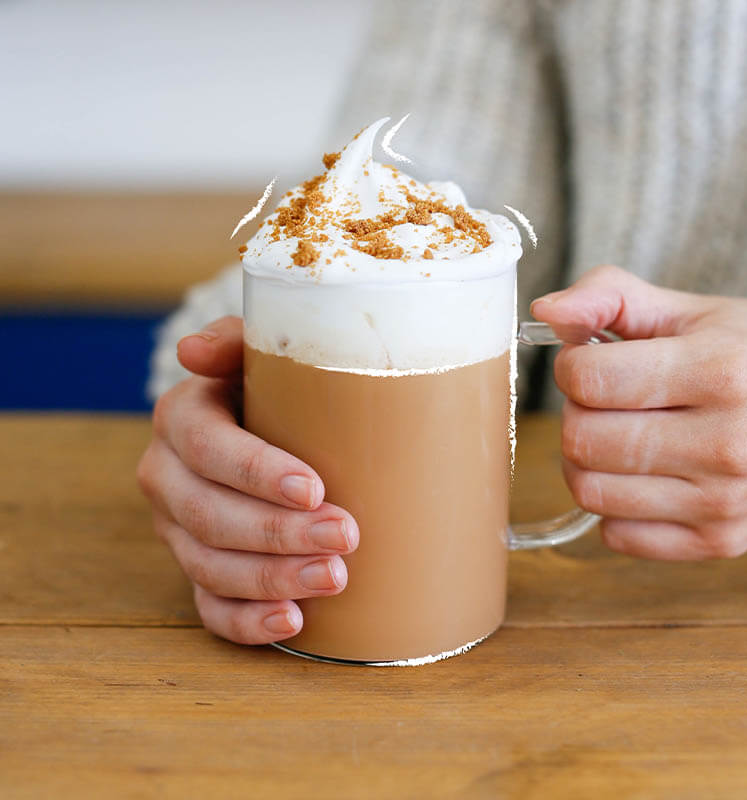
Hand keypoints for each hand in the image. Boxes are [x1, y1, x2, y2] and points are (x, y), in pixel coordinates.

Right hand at [137, 316, 358, 642]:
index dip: (256, 472)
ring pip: (209, 566)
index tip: (314, 488)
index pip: (208, 448)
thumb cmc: (275, 383)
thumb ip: (236, 340)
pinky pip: (208, 605)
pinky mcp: (197, 566)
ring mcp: (177, 529)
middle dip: (278, 533)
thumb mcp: (261, 351)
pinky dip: (246, 621)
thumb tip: (192, 350)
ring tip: (334, 578)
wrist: (268, 420)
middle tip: (344, 537)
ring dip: (271, 578)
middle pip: (209, 515)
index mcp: (182, 417)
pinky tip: (292, 621)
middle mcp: (168, 475)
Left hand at [531, 265, 746, 559]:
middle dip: (577, 412)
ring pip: (589, 492)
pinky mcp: (719, 541)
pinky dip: (613, 504)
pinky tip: (641, 474)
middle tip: (607, 400)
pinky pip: (616, 535)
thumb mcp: (687, 309)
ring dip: (587, 460)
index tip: (592, 361)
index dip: (572, 366)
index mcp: (723, 371)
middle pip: (581, 440)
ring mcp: (725, 502)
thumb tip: (546, 312)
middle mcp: (730, 444)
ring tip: (621, 434)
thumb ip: (609, 296)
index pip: (589, 379)